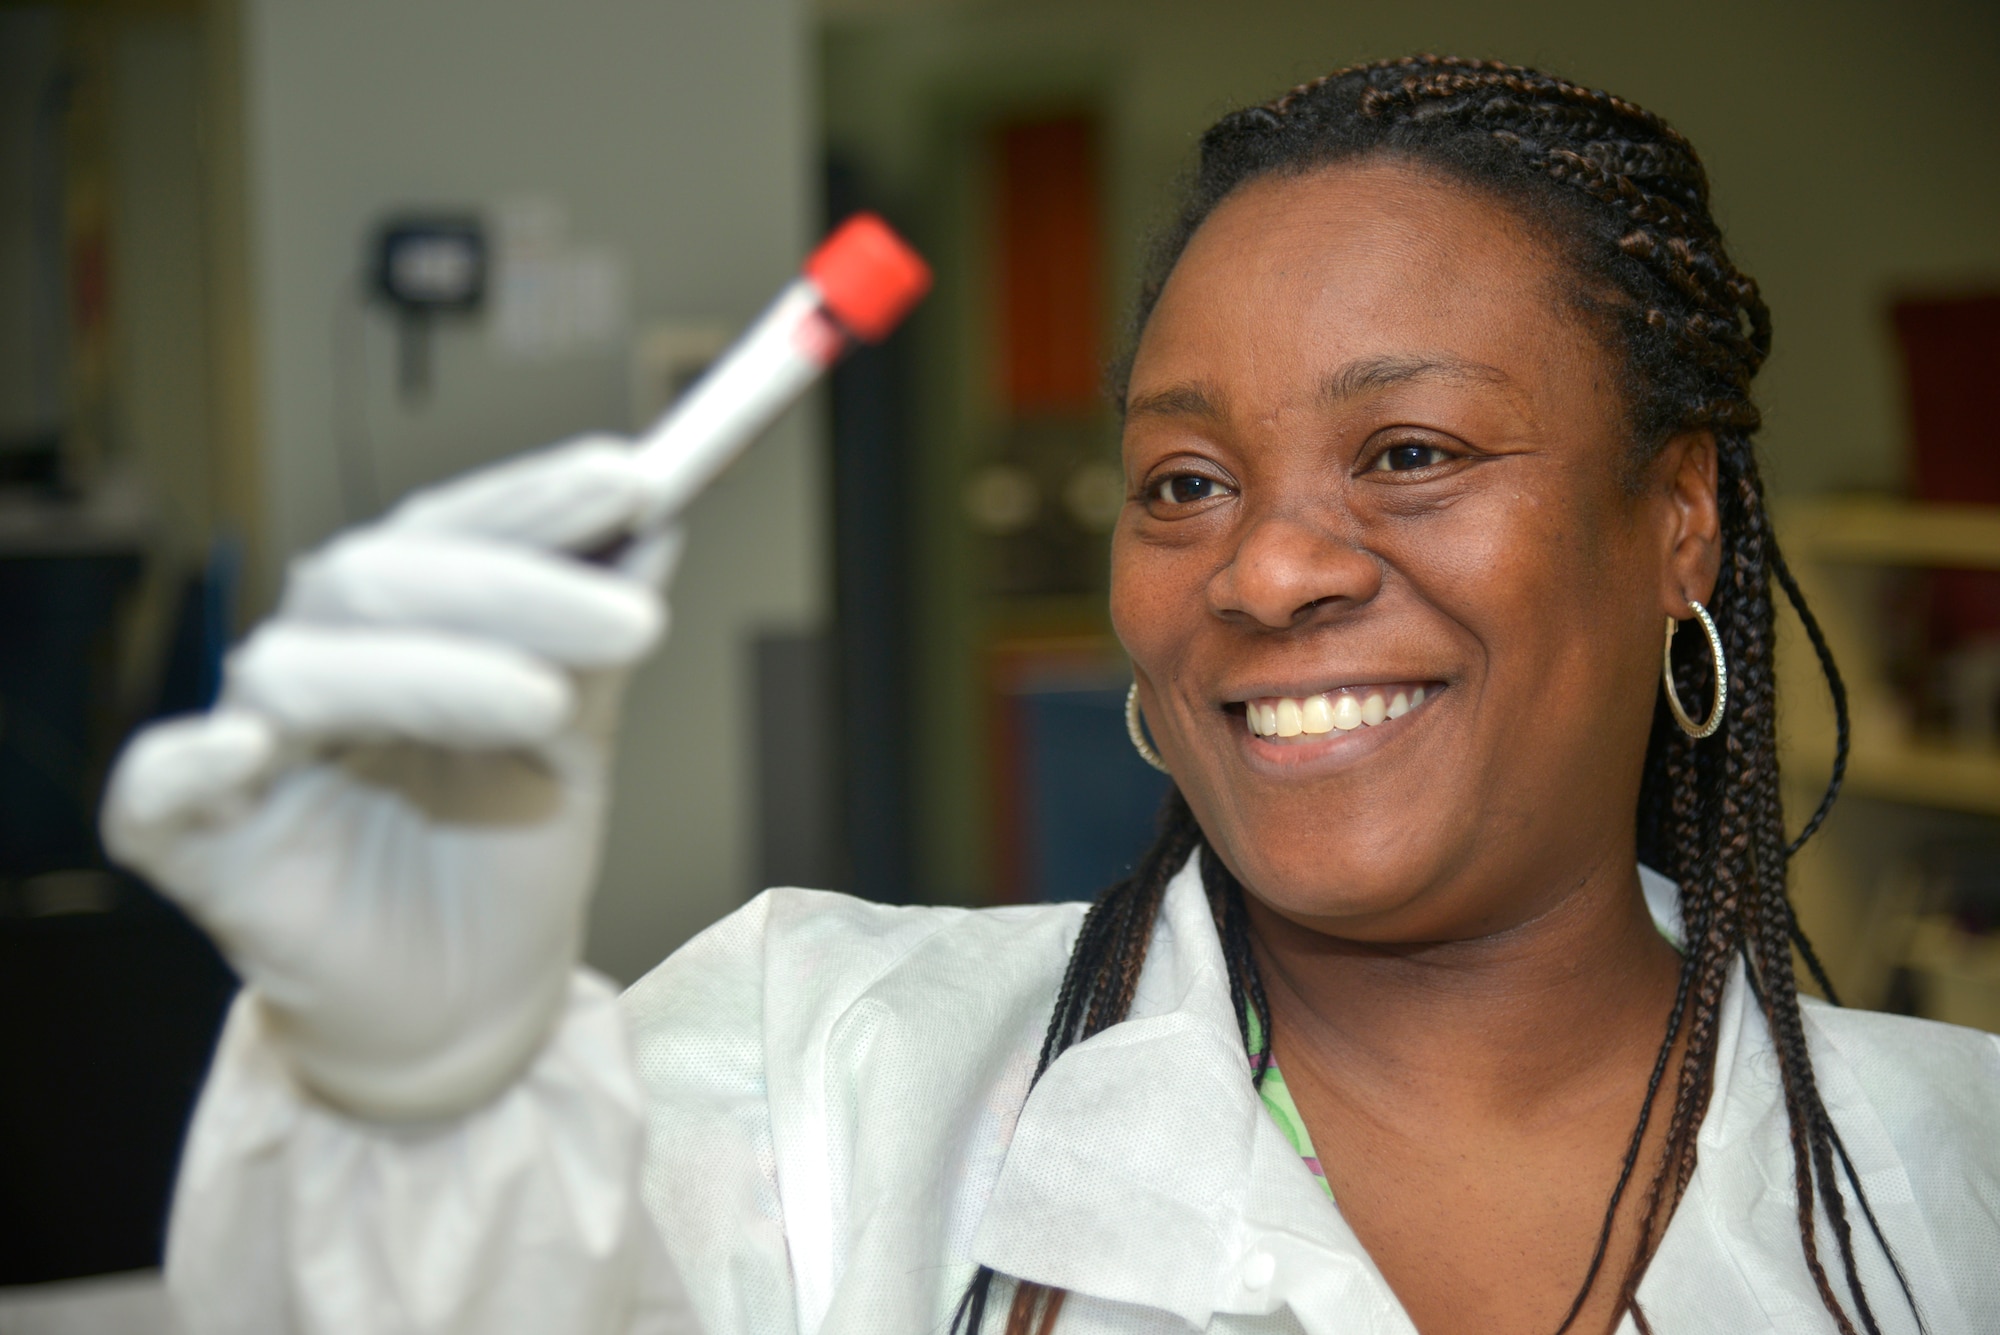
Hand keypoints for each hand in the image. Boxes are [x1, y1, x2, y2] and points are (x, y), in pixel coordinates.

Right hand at [104, 437, 675, 1120]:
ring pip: (298, 676)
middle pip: (375, 583)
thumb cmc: (504, 860)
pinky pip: (158, 794)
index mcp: (398, 624)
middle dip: (512, 588)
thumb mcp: (573, 747)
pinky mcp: (196, 845)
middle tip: (633, 618)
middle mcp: (316, 663)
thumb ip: (594, 650)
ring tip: (545, 702)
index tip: (635, 483)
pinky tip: (246, 747)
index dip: (532, 502)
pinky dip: (191, 763)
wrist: (468, 1005)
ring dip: (425, 674)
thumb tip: (654, 530)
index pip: (449, 533)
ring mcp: (249, 749)